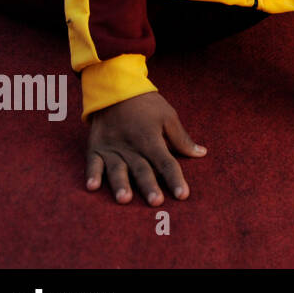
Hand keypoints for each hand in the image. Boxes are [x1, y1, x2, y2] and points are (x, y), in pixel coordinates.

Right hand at [85, 92, 204, 205]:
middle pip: (142, 169)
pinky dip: (92, 174)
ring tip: (124, 199)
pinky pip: (92, 163)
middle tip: (156, 202)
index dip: (175, 179)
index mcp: (151, 139)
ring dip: (121, 184)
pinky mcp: (96, 148)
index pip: (166, 162)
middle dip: (149, 186)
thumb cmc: (146, 105)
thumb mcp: (168, 117)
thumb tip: (201, 154)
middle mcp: (131, 146)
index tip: (183, 195)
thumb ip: (181, 139)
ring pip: (117, 169)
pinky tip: (92, 187)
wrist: (116, 90)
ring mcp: (112, 148)